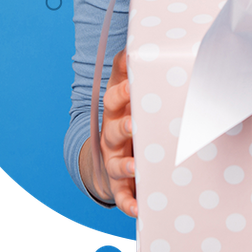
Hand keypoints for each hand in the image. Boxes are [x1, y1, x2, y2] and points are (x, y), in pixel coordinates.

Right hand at [83, 49, 136, 217]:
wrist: (116, 149)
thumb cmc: (130, 113)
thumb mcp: (128, 90)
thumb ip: (130, 69)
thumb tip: (135, 43)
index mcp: (118, 110)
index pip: (115, 98)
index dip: (121, 92)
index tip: (132, 88)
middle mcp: (113, 135)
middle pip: (115, 130)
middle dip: (124, 127)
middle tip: (136, 124)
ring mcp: (115, 159)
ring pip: (117, 163)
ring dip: (126, 165)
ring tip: (138, 166)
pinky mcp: (120, 183)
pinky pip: (123, 195)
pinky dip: (129, 202)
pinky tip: (139, 209)